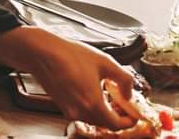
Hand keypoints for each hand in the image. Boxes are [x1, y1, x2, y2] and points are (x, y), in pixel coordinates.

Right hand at [0, 27, 135, 129]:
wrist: (44, 53)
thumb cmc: (70, 55)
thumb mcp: (106, 62)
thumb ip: (124, 79)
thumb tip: (129, 93)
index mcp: (93, 103)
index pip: (116, 125)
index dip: (129, 121)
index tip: (134, 114)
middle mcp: (80, 111)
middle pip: (105, 124)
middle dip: (118, 116)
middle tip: (125, 103)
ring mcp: (70, 110)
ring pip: (94, 119)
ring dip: (106, 111)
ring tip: (112, 94)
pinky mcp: (63, 106)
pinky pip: (83, 113)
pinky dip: (93, 107)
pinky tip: (96, 91)